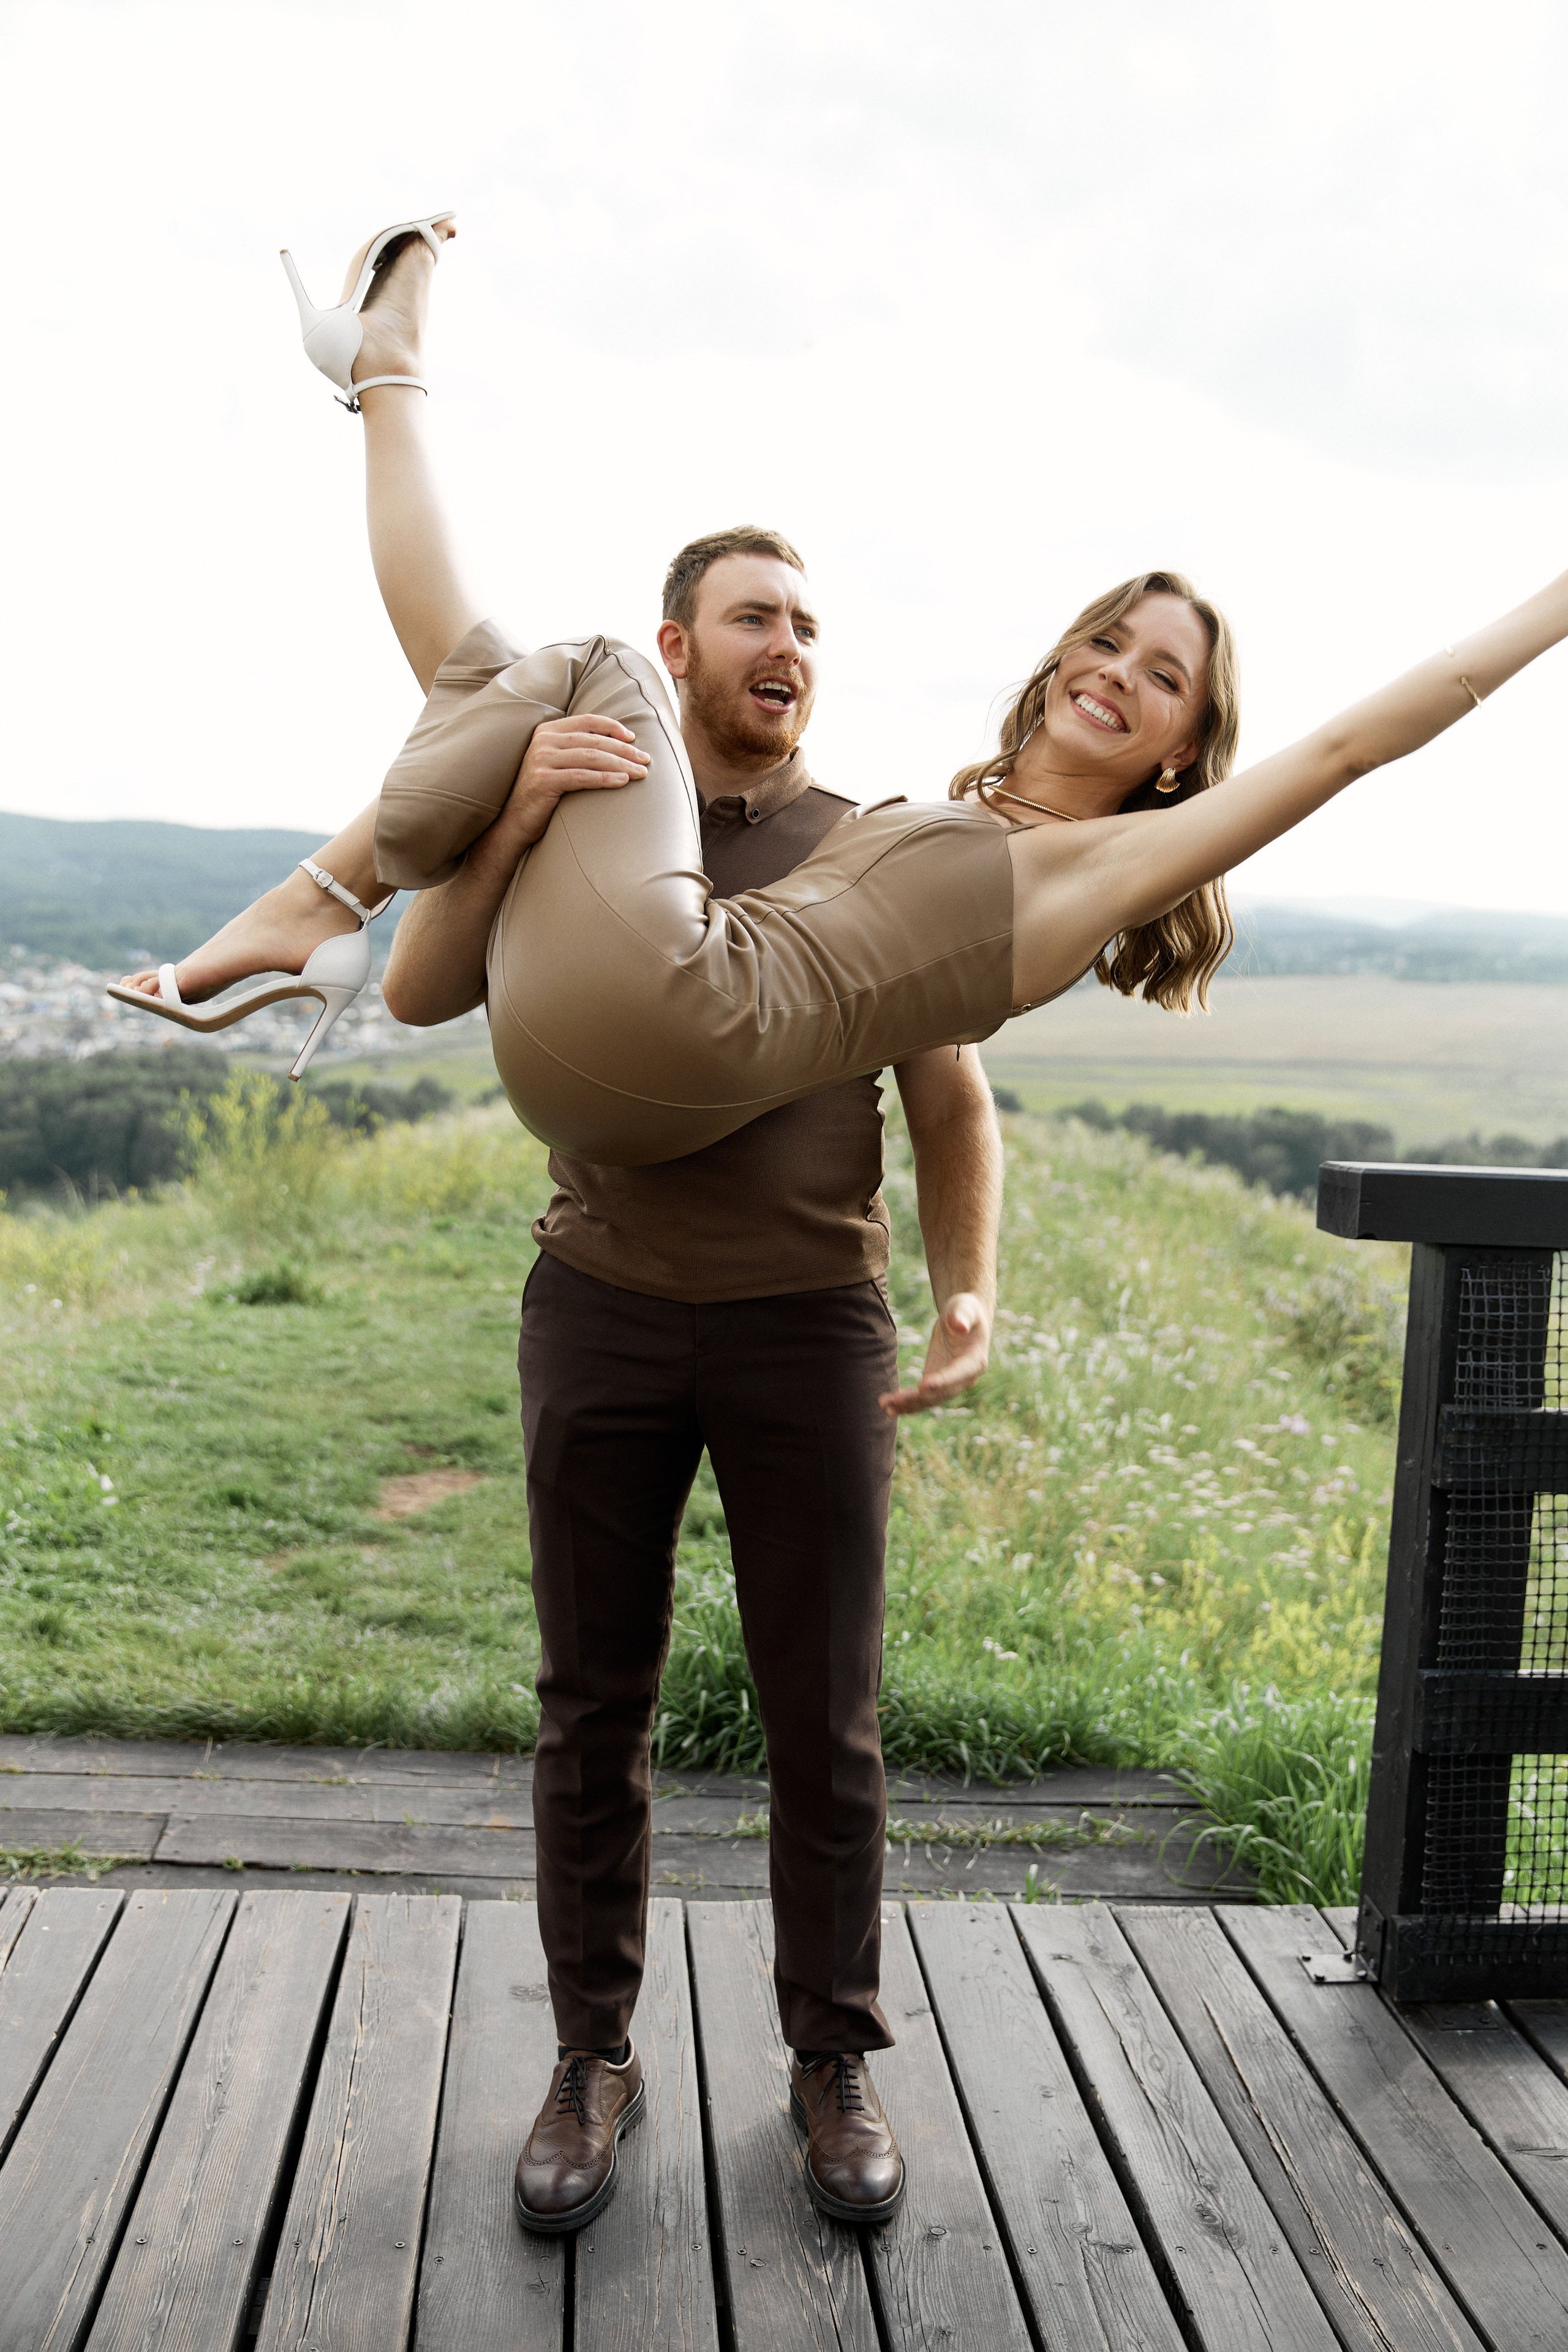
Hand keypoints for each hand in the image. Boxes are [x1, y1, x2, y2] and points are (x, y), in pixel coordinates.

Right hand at [489, 713, 650, 853]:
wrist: (514, 821)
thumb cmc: (543, 793)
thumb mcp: (557, 764)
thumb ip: (576, 749)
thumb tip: (618, 745)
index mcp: (547, 730)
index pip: (587, 721)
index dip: (613, 727)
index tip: (634, 739)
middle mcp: (543, 741)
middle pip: (593, 741)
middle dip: (624, 750)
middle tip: (646, 760)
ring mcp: (541, 759)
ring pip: (591, 757)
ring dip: (621, 764)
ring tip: (641, 773)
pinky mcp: (544, 780)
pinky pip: (582, 777)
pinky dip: (605, 779)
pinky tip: (623, 782)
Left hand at [879, 1291, 991, 1418]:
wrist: (961, 1318)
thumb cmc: (965, 1310)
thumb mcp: (965, 1307)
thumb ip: (962, 1315)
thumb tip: (959, 1325)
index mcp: (975, 1361)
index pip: (958, 1374)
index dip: (942, 1381)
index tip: (924, 1385)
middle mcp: (965, 1379)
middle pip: (941, 1393)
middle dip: (918, 1397)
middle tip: (896, 1399)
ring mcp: (950, 1384)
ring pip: (929, 1400)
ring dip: (908, 1405)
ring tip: (886, 1405)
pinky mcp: (936, 1383)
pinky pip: (922, 1397)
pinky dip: (907, 1404)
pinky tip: (889, 1407)